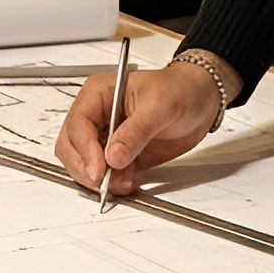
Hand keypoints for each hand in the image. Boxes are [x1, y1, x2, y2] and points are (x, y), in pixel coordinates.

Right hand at [54, 56, 239, 198]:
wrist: (202, 100)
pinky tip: (129, 181)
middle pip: (71, 147)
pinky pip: (105, 174)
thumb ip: (136, 132)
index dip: (84, 149)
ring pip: (84, 164)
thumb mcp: (160, 106)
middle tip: (105, 182)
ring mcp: (107, 136)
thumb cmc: (181, 89)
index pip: (78, 124)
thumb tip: (112, 156)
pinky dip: (113, 183)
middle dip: (86, 168)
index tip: (98, 170)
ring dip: (99, 178)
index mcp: (99, 93)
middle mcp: (98, 115)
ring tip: (123, 181)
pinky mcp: (120, 155)